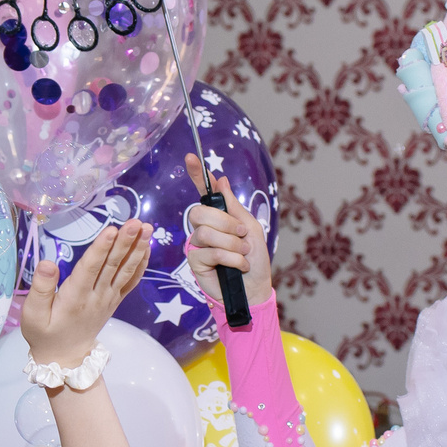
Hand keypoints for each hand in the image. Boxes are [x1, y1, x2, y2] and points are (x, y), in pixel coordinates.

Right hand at [21, 220, 149, 370]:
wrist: (65, 358)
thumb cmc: (44, 334)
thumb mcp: (33, 315)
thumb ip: (40, 288)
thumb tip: (47, 262)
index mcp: (75, 297)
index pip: (90, 268)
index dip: (101, 248)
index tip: (112, 229)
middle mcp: (96, 296)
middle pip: (112, 265)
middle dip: (125, 242)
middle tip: (137, 222)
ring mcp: (108, 298)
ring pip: (125, 270)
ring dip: (137, 248)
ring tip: (147, 228)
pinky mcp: (114, 301)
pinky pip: (130, 281)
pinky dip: (140, 265)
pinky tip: (146, 248)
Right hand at [182, 156, 274, 305]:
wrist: (255, 289)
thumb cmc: (255, 260)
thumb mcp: (250, 229)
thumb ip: (234, 206)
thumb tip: (222, 179)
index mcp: (219, 217)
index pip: (204, 193)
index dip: (196, 175)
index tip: (191, 157)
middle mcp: (204, 228)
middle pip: (201, 212)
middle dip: (226, 224)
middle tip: (242, 236)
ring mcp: (198, 244)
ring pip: (206, 233)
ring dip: (232, 245)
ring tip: (242, 255)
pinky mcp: (195, 261)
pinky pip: (210, 251)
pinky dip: (230, 258)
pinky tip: (237, 266)